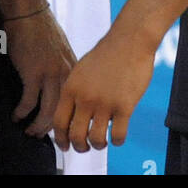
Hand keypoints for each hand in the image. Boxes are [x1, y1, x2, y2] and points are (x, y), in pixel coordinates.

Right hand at [4, 7, 75, 136]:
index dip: (68, 119)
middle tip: (40, 136)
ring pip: (48, 112)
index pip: (76, 103)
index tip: (60, 130)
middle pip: (64, 112)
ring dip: (37, 126)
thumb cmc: (40, 28)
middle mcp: (65, 74)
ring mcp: (50, 74)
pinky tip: (15, 115)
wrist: (28, 10)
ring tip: (28, 131)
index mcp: (73, 69)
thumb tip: (57, 88)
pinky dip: (21, 112)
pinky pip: (29, 102)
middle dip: (52, 129)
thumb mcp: (60, 49)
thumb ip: (62, 68)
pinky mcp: (32, 72)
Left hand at [54, 30, 155, 150]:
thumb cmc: (107, 54)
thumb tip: (69, 115)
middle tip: (85, 147)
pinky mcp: (125, 106)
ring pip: (96, 140)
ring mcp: (105, 102)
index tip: (64, 146)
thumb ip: (74, 91)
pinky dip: (117, 141)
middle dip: (79, 147)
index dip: (60, 139)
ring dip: (98, 146)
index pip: (59, 122)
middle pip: (75, 136)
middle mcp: (85, 97)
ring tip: (102, 141)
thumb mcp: (81, 70)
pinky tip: (118, 135)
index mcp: (72, 87)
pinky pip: (118, 136)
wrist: (129, 39)